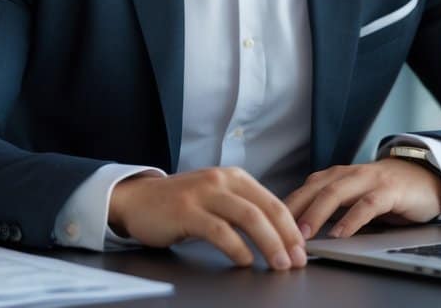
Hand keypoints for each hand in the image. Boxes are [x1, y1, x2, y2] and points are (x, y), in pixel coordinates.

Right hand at [108, 167, 306, 269]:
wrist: (137, 199)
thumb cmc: (180, 204)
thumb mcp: (217, 199)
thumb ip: (243, 210)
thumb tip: (278, 236)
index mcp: (234, 177)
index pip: (273, 202)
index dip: (291, 228)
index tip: (303, 250)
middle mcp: (222, 180)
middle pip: (265, 209)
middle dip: (286, 237)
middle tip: (297, 260)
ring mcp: (203, 194)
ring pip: (248, 217)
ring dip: (268, 243)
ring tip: (279, 263)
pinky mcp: (186, 211)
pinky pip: (219, 230)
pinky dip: (236, 247)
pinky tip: (245, 260)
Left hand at [284, 158, 440, 239]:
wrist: (425, 177)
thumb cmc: (383, 191)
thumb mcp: (352, 198)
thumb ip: (329, 208)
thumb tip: (297, 231)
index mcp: (334, 176)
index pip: (302, 190)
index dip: (284, 209)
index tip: (267, 227)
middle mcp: (347, 174)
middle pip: (313, 190)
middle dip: (293, 211)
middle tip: (277, 231)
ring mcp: (368, 180)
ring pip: (336, 193)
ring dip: (316, 214)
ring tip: (304, 234)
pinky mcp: (389, 190)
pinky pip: (367, 204)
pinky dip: (352, 219)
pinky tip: (341, 233)